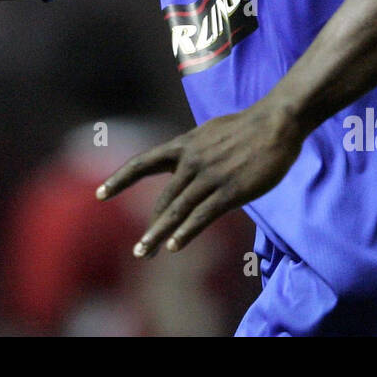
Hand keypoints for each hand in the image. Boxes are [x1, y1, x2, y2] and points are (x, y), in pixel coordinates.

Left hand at [97, 100, 304, 256]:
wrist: (276, 123)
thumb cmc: (247, 127)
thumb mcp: (210, 132)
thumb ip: (194, 150)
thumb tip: (183, 162)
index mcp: (184, 145)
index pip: (143, 163)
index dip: (120, 179)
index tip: (100, 194)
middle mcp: (191, 161)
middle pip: (164, 199)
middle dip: (151, 226)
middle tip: (140, 250)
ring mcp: (210, 176)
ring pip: (178, 210)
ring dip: (160, 234)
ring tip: (146, 253)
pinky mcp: (230, 191)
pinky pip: (202, 215)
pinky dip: (186, 232)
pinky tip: (175, 246)